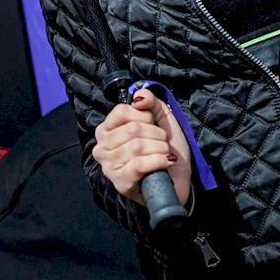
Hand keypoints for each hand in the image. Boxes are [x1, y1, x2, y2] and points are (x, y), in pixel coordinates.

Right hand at [92, 89, 191, 208]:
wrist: (178, 179)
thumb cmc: (165, 148)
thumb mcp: (160, 118)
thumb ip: (149, 101)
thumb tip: (138, 96)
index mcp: (106, 130)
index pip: (121, 112)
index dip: (144, 116)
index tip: (153, 124)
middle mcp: (101, 148)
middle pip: (131, 129)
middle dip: (156, 134)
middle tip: (163, 142)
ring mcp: (109, 167)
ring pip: (136, 146)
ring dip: (160, 148)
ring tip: (165, 153)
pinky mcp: (120, 183)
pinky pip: (139, 164)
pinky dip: (158, 160)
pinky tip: (166, 162)